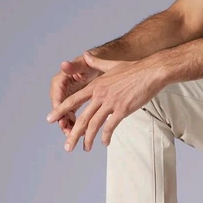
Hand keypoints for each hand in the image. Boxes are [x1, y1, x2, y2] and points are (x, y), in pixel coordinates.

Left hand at [46, 51, 163, 151]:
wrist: (151, 71)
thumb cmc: (134, 68)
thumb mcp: (112, 64)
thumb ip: (97, 62)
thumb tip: (86, 54)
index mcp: (96, 86)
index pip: (74, 100)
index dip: (61, 110)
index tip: (51, 119)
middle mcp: (100, 95)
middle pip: (82, 118)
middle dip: (73, 134)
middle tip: (67, 146)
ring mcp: (111, 103)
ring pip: (94, 125)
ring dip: (88, 139)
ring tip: (85, 148)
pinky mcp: (122, 109)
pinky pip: (110, 127)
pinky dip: (106, 136)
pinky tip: (104, 142)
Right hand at [49, 54, 102, 136]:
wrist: (100, 64)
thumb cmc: (91, 63)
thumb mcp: (84, 64)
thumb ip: (74, 66)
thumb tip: (64, 64)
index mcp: (61, 81)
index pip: (57, 97)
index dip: (59, 110)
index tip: (62, 120)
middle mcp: (61, 90)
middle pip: (60, 109)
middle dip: (63, 121)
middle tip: (68, 133)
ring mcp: (68, 97)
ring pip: (65, 114)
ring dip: (69, 125)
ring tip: (74, 136)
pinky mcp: (75, 102)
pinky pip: (72, 115)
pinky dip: (76, 123)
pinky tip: (83, 132)